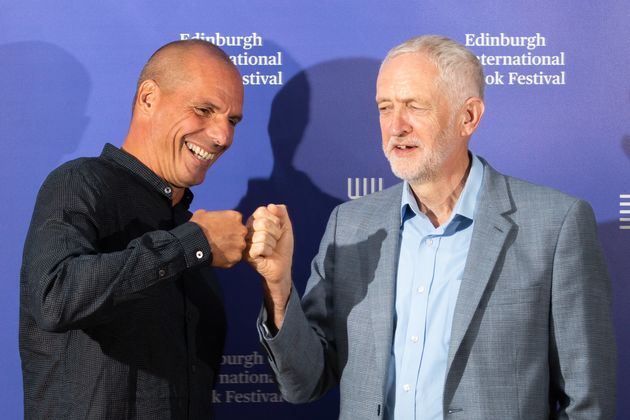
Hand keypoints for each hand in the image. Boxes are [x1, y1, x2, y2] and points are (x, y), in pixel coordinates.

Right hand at [190, 209, 246, 267]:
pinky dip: (227, 259)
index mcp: (236, 217)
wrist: (195, 242)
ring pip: (238, 248)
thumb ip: (214, 215)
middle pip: (240, 235)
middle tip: (222, 241)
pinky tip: (218, 257)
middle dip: (233, 238)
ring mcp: (240, 245)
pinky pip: (234, 258)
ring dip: (231, 249)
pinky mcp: (236, 257)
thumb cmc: (198, 226)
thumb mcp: (204, 214)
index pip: (237, 222)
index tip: (223, 231)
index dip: (230, 227)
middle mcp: (242, 230)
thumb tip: (210, 218)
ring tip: (219, 250)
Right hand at [246, 204, 293, 327]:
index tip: (277, 230)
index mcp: (254, 220)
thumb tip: (272, 205)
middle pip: (262, 223)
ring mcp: (246, 242)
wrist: (283, 266)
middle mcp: (247, 230)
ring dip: (272, 244)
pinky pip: (260, 246)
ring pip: (262, 235)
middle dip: (275, 233)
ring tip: (270, 249)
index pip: (262, 210)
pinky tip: (266, 256)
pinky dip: (268, 251)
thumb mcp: (285, 227)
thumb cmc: (282, 246)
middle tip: (274, 241)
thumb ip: (282, 213)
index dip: (275, 220)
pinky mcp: (247, 254)